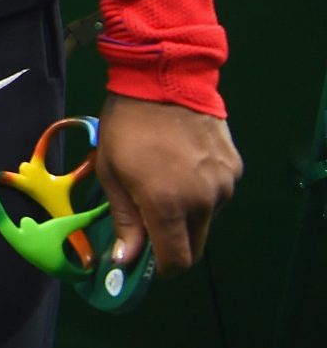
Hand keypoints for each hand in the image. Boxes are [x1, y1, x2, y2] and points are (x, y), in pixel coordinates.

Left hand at [94, 91, 239, 272]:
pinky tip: (182, 163)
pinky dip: (200, 191)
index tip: (146, 260)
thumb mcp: (111, 171)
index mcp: (168, 204)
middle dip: (172, 241)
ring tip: (163, 178)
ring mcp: (223, 185)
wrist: (164, 79)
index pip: (177, 260)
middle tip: (150, 219)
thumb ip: (124, 220)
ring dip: (187, 214)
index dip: (161, 267)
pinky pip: (217, 194)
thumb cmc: (127, 125)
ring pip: (206, 219)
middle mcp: (203, 201)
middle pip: (194, 244)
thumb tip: (125, 259)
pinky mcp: (234, 169)